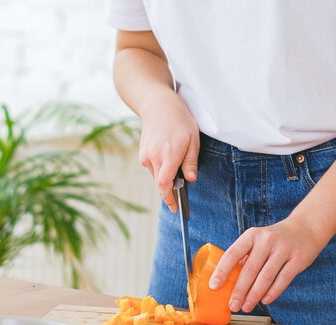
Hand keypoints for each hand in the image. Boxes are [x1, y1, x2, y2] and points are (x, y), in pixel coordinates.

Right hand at [139, 95, 199, 211]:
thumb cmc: (180, 120)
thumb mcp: (193, 140)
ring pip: (157, 176)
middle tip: (181, 186)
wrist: (157, 105)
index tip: (175, 208)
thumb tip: (191, 180)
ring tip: (176, 159)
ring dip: (167, 176)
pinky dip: (161, 168)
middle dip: (171, 188)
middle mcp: (154, 157)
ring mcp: (146, 156)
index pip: (165, 185)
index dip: (169, 199)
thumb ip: (191, 162)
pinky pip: (153, 168)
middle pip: (161, 183)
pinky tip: (168, 155)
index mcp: (169, 154)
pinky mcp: (142, 154)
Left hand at [209, 218, 323, 312]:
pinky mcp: (298, 259)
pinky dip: (273, 292)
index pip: (233, 254)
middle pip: (250, 269)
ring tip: (246, 307)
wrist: (306, 228)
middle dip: (239, 290)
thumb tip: (227, 283)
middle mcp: (267, 240)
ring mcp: (283, 249)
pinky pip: (283, 279)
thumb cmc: (274, 240)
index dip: (222, 271)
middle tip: (232, 306)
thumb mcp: (258, 241)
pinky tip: (265, 301)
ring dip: (254, 295)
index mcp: (252, 235)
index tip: (214, 286)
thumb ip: (245, 257)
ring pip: (266, 277)